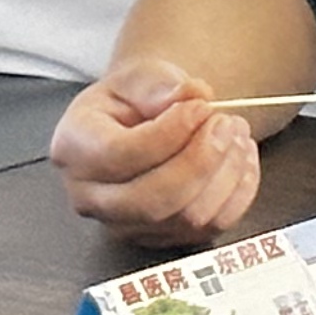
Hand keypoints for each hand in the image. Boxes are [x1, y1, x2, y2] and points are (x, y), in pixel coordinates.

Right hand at [49, 58, 260, 245]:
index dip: (169, 133)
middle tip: (228, 121)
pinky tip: (242, 157)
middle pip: (152, 200)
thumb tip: (189, 96)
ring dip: (225, 173)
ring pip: (186, 218)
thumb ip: (158, 83)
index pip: (119, 155)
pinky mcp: (162, 239)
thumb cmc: (137, 99)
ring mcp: (125, 226)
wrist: (144, 121)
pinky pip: (211, 228)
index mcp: (73, 148)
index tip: (202, 106)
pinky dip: (238, 192)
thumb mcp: (139, 75)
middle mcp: (90, 197)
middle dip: (202, 159)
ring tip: (237, 132)